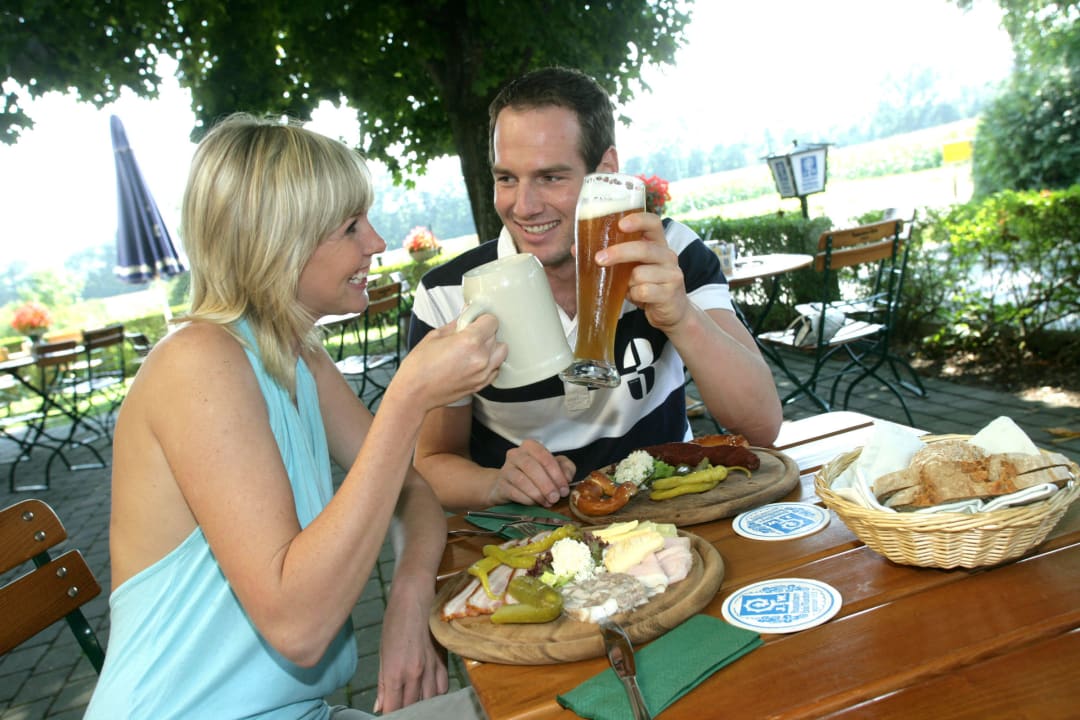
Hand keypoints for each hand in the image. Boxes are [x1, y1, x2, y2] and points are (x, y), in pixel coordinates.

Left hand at [374, 577, 448, 713]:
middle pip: (411, 708)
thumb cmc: (395, 621)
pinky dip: (434, 694)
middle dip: (404, 712)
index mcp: (396, 673)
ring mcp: (432, 669)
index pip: (393, 709)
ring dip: (420, 705)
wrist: (416, 596)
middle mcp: (416, 675)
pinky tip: (427, 691)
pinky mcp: (444, 662)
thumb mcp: (383, 652)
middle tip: (399, 709)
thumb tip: (379, 707)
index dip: (390, 715)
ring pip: (429, 701)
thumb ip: (382, 683)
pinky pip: (442, 688)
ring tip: (413, 703)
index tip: (387, 714)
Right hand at [394, 314, 507, 410]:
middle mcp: (481, 358)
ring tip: (473, 349)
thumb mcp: (435, 336)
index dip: (482, 318)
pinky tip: (473, 362)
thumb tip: (467, 314)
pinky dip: (489, 363)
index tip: (474, 321)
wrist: (414, 393)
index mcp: (469, 342)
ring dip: (491, 347)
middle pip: (496, 335)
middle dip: (484, 332)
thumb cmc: (419, 366)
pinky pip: (496, 368)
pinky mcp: (481, 385)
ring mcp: (483, 374)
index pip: (492, 321)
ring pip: (501, 352)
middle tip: (468, 334)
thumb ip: (456, 323)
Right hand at [490, 439, 575, 506]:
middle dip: (547, 485)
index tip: (564, 490)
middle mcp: (516, 454)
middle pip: (532, 467)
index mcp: (530, 446)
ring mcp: (506, 469)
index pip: (544, 457)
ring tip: (547, 502)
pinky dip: (527, 500)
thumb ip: (565, 468)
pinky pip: (514, 492)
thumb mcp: (553, 468)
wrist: (508, 486)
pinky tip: (535, 504)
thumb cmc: (534, 475)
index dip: (557, 474)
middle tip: (556, 498)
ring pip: (522, 480)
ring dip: (538, 494)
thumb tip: (567, 478)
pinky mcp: (500, 485)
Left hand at [596, 211, 690, 331]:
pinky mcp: (669, 293)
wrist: (672, 312)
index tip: (620, 224)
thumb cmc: (648, 285)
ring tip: (628, 287)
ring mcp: (671, 274)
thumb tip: (577, 249)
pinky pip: (643, 292)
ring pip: (639, 274)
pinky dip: (634, 296)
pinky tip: (638, 297)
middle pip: (643, 248)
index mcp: (658, 244)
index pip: (653, 223)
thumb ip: (612, 256)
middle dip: (618, 253)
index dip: (638, 220)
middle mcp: (668, 255)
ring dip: (626, 283)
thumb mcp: (631, 267)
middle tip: (599, 259)